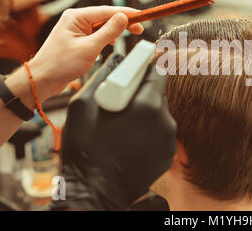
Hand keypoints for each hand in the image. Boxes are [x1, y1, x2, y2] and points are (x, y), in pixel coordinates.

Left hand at [28, 6, 143, 101]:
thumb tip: (123, 18)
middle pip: (106, 16)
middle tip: (139, 29)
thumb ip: (108, 32)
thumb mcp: (90, 48)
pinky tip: (111, 43)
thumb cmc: (60, 64)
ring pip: (102, 25)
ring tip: (128, 35)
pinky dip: (107, 37)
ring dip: (115, 30)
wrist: (43, 79)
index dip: (126, 14)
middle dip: (123, 22)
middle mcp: (76, 19)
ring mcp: (76, 29)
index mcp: (76, 17)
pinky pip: (97, 33)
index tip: (141, 17)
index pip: (107, 11)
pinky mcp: (78, 38)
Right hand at [52, 56, 176, 209]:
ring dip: (145, 114)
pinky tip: (129, 142)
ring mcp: (169, 141)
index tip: (133, 72)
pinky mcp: (168, 156)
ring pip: (159, 115)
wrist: (94, 193)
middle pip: (158, 94)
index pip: (158, 73)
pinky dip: (148, 132)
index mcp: (148, 106)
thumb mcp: (82, 107)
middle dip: (141, 93)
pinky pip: (160, 134)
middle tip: (120, 104)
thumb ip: (102, 77)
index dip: (144, 69)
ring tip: (121, 127)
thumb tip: (115, 59)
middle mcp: (165, 122)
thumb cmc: (85, 149)